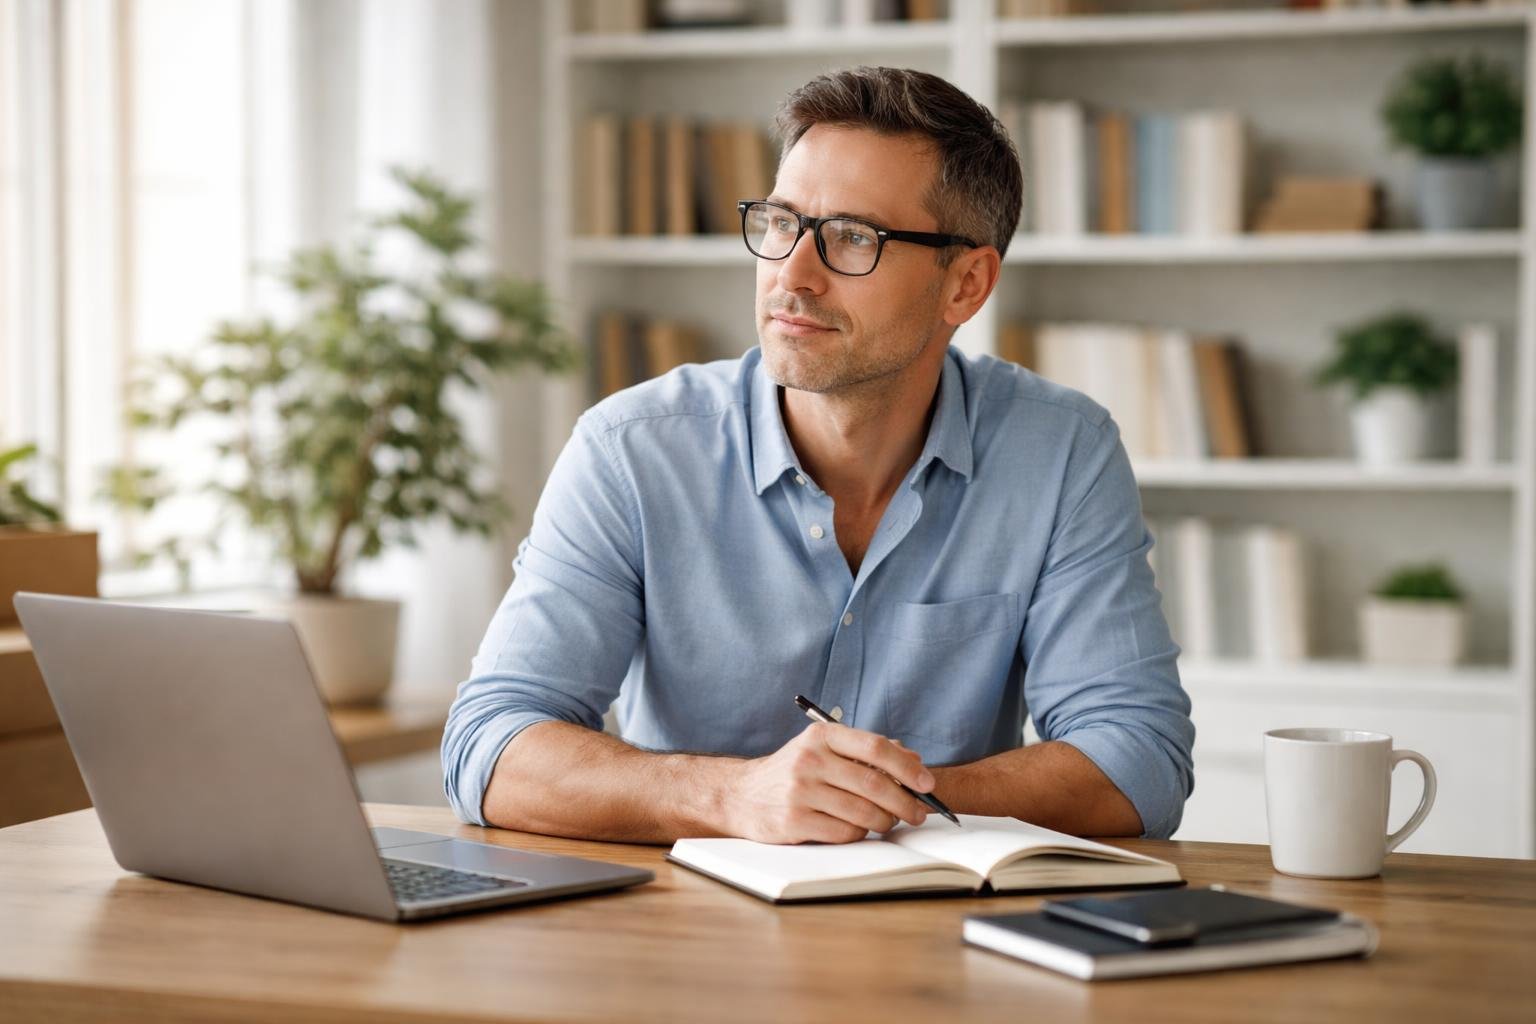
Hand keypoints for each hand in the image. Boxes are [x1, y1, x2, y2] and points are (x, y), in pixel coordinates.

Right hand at [724, 723, 934, 843]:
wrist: (741, 795)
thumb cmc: (793, 772)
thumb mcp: (823, 750)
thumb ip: (865, 751)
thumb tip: (913, 760)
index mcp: (821, 736)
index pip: (875, 747)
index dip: (907, 767)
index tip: (926, 783)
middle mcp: (810, 759)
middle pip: (873, 784)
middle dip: (904, 802)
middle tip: (917, 813)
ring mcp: (800, 791)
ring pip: (862, 812)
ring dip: (884, 821)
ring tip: (887, 821)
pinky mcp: (794, 821)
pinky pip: (844, 832)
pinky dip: (859, 834)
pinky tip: (857, 829)